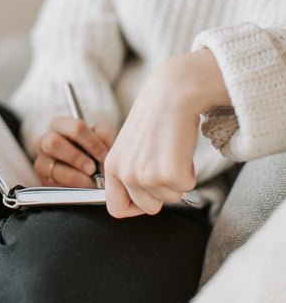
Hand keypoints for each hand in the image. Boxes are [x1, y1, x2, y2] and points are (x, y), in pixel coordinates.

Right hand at [34, 117, 116, 187]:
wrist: (84, 168)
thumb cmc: (92, 148)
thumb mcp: (101, 136)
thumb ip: (105, 135)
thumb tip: (104, 151)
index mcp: (59, 125)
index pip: (76, 128)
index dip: (93, 143)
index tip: (104, 156)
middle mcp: (44, 141)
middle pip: (53, 143)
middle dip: (77, 158)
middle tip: (93, 169)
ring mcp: (41, 162)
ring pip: (54, 168)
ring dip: (76, 177)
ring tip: (91, 183)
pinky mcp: (42, 181)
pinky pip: (55, 186)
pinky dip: (72, 189)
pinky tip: (83, 189)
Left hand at [104, 49, 230, 217]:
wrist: (171, 94)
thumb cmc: (155, 119)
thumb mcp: (130, 148)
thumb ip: (131, 174)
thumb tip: (145, 202)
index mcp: (111, 167)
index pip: (116, 209)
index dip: (135, 207)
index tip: (148, 196)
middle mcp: (124, 173)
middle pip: (148, 208)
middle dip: (162, 192)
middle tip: (165, 164)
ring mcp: (145, 175)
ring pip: (169, 198)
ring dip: (177, 180)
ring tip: (171, 152)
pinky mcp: (169, 173)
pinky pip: (187, 188)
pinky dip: (190, 172)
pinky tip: (181, 150)